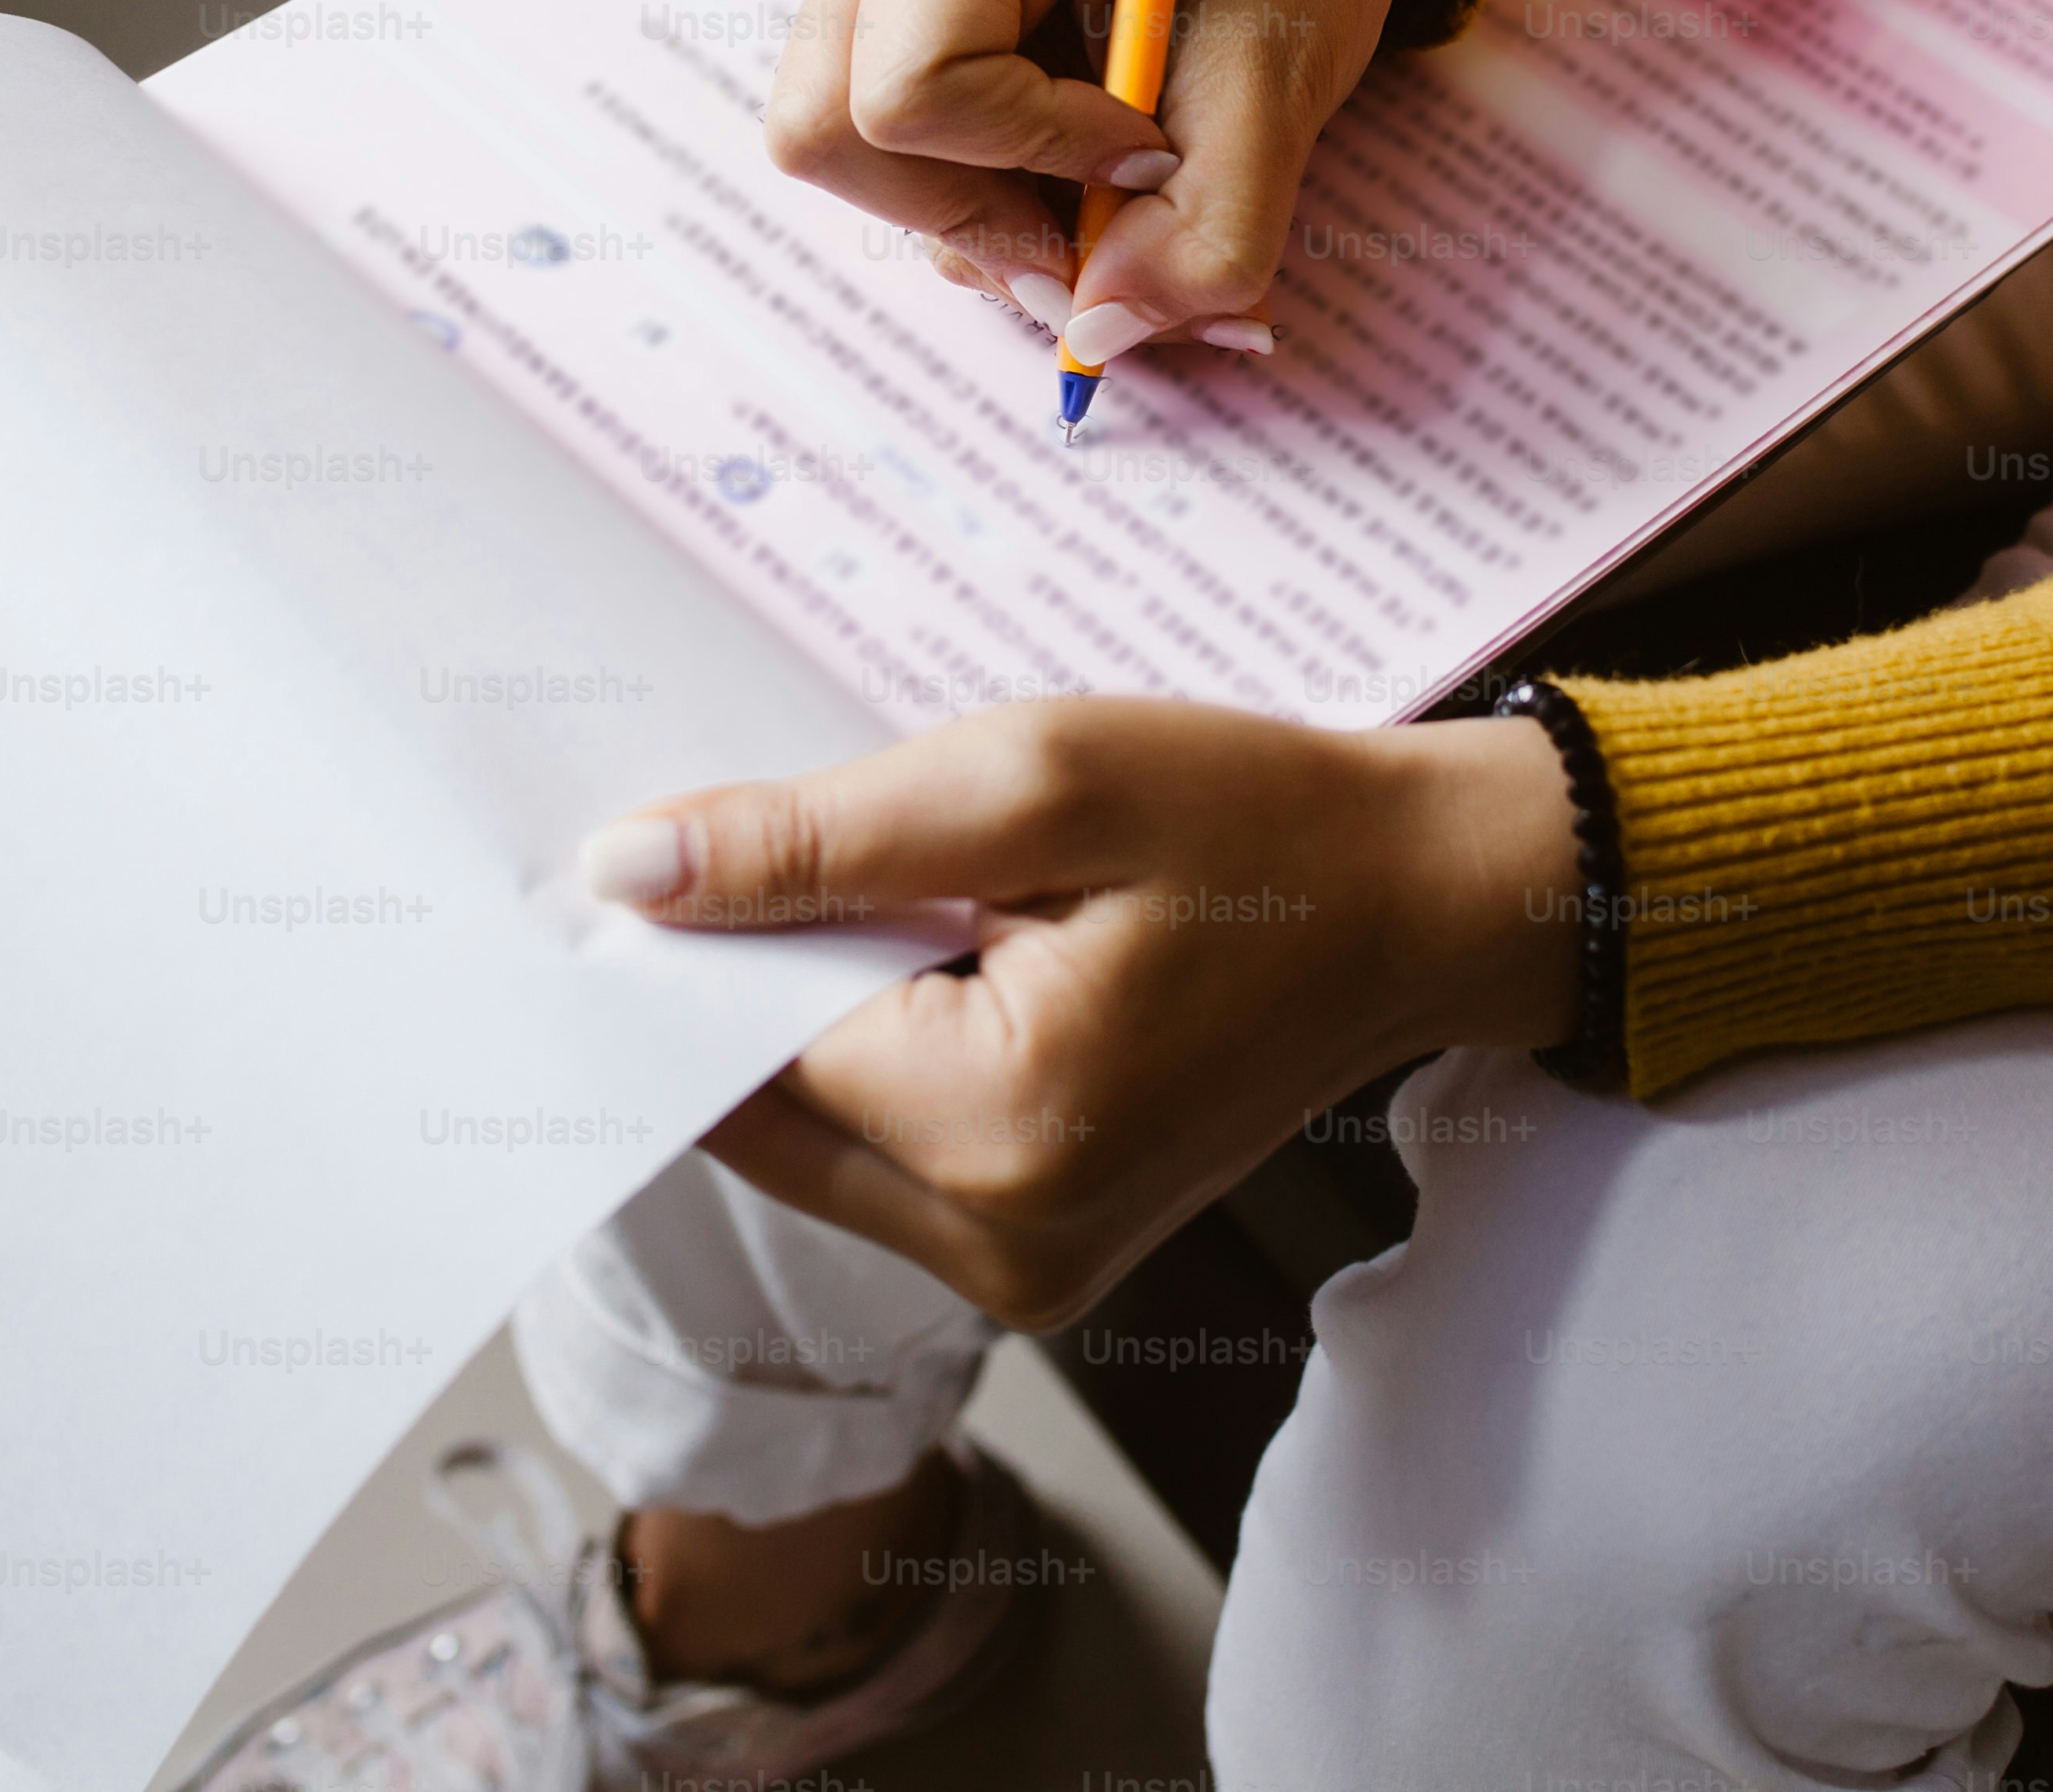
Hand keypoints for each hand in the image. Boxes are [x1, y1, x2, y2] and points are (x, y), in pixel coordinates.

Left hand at [581, 701, 1579, 1326]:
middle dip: (750, 984)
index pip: (742, 1045)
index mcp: (998, 1135)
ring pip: (809, 1142)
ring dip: (816, 1020)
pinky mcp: (1038, 1259)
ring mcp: (1023, 1272)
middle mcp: (999, 1246)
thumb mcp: (1035, 780)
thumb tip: (629, 871)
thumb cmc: (1260, 823)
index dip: (701, 935)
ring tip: (915, 892)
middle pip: (759, 1114)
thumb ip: (816, 838)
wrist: (1423, 901)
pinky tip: (943, 954)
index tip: (684, 838)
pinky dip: (875, 1060)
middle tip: (803, 843)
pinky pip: (884, 1163)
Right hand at [762, 0, 1422, 362]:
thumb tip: (1098, 336)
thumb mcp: (1280, 77)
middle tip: (1120, 234)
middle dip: (982, 221)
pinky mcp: (890, 43)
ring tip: (1135, 211)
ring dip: (1002, 233)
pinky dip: (999, 219)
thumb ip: (1209, 224)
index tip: (1151, 151)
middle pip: (836, 139)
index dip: (1031, 160)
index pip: (911, 92)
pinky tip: (1095, 192)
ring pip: (862, 172)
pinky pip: (900, 176)